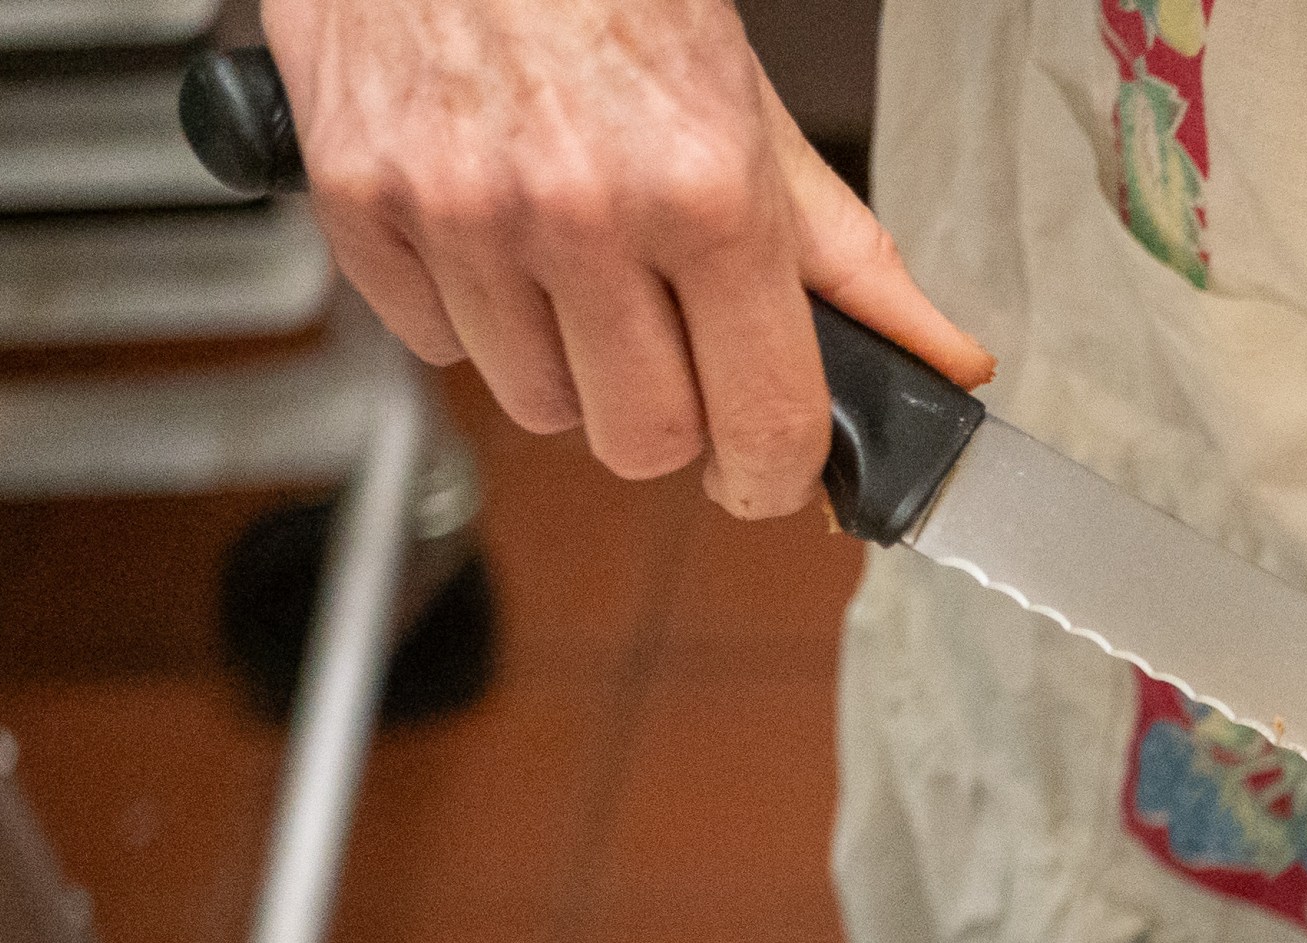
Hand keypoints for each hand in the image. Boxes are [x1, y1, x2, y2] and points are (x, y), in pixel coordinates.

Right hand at [262, 0, 991, 516]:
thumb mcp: (751, 107)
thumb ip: (846, 255)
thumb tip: (942, 361)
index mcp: (704, 189)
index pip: (764, 421)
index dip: (774, 471)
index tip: (767, 468)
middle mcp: (581, 210)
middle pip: (644, 442)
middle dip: (670, 418)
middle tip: (671, 348)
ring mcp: (462, 213)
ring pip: (539, 406)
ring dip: (567, 365)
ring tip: (574, 261)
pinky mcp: (364, 206)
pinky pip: (434, 344)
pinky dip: (470, 312)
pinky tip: (494, 229)